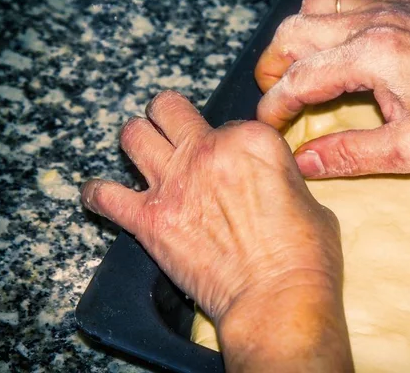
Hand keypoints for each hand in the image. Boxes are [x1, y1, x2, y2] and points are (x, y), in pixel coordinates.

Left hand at [81, 91, 351, 370]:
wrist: (278, 299)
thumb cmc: (305, 256)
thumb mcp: (309, 200)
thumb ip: (280, 180)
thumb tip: (269, 186)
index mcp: (251, 140)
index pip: (228, 121)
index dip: (230, 142)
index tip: (233, 162)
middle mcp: (207, 151)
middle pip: (169, 108)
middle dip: (170, 118)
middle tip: (175, 134)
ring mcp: (173, 183)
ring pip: (133, 135)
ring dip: (137, 141)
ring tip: (143, 154)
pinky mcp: (149, 221)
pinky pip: (103, 196)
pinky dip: (100, 195)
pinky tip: (104, 197)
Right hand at [255, 0, 409, 177]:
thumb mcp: (409, 151)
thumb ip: (349, 155)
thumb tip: (303, 162)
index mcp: (372, 58)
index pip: (300, 78)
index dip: (274, 105)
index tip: (268, 124)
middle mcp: (373, 22)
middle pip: (294, 32)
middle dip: (274, 67)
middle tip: (279, 96)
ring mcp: (388, 4)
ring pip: (315, 2)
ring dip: (298, 33)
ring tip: (303, 64)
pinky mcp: (403, 0)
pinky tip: (335, 25)